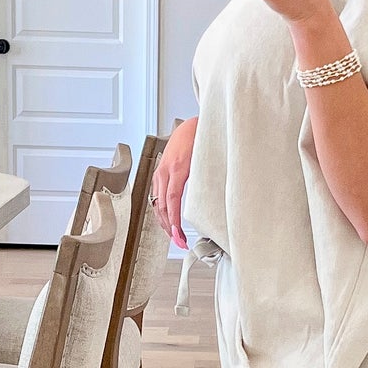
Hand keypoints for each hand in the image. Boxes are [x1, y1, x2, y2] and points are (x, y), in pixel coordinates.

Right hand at [152, 116, 195, 248]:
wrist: (190, 125)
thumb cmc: (201, 138)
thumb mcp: (205, 158)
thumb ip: (205, 178)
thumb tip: (210, 200)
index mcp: (177, 168)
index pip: (172, 201)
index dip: (174, 221)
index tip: (178, 235)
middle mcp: (165, 171)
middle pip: (162, 206)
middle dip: (169, 228)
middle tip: (179, 243)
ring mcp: (160, 172)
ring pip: (157, 203)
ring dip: (164, 222)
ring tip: (174, 236)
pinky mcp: (160, 173)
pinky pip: (157, 196)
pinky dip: (161, 211)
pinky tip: (168, 220)